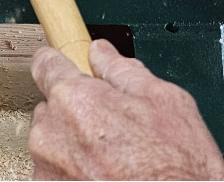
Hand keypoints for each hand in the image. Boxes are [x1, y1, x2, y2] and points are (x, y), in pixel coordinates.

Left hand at [28, 39, 223, 180]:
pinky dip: (73, 170)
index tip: (69, 69)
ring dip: (74, 144)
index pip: (46, 63)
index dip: (62, 63)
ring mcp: (46, 164)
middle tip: (112, 127)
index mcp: (76, 100)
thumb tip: (102, 53)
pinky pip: (53, 168)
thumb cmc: (177, 171)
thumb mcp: (168, 103)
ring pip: (53, 139)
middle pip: (52, 105)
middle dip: (77, 111)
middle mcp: (51, 132)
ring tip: (114, 158)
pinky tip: (104, 175)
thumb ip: (125, 70)